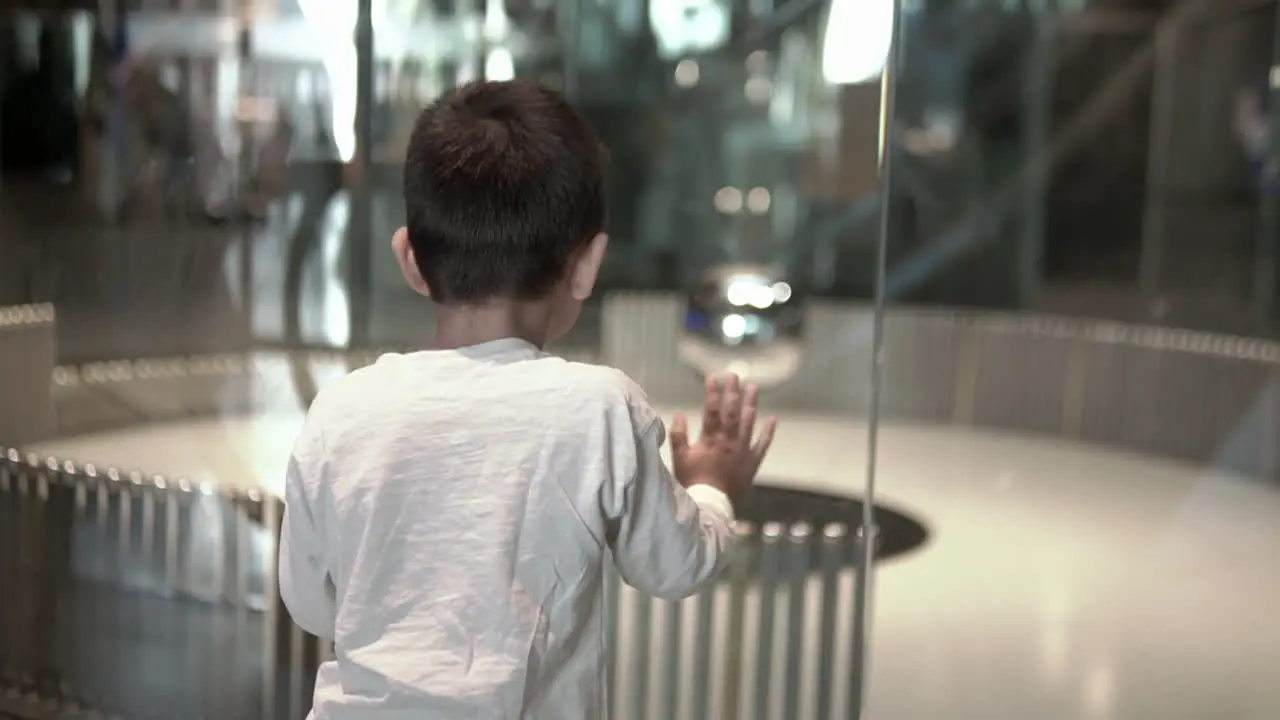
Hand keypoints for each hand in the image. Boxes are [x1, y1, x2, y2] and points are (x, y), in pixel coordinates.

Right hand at [669, 374, 776, 505]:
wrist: (710, 505)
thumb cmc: (692, 482)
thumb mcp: (679, 458)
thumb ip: (678, 435)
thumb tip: (679, 414)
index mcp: (710, 438)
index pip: (711, 410)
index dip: (712, 392)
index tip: (713, 377)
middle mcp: (728, 440)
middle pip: (732, 411)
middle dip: (733, 392)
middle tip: (735, 375)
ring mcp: (743, 450)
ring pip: (748, 422)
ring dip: (751, 404)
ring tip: (754, 388)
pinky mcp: (752, 462)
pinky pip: (762, 444)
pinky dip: (768, 432)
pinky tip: (772, 419)